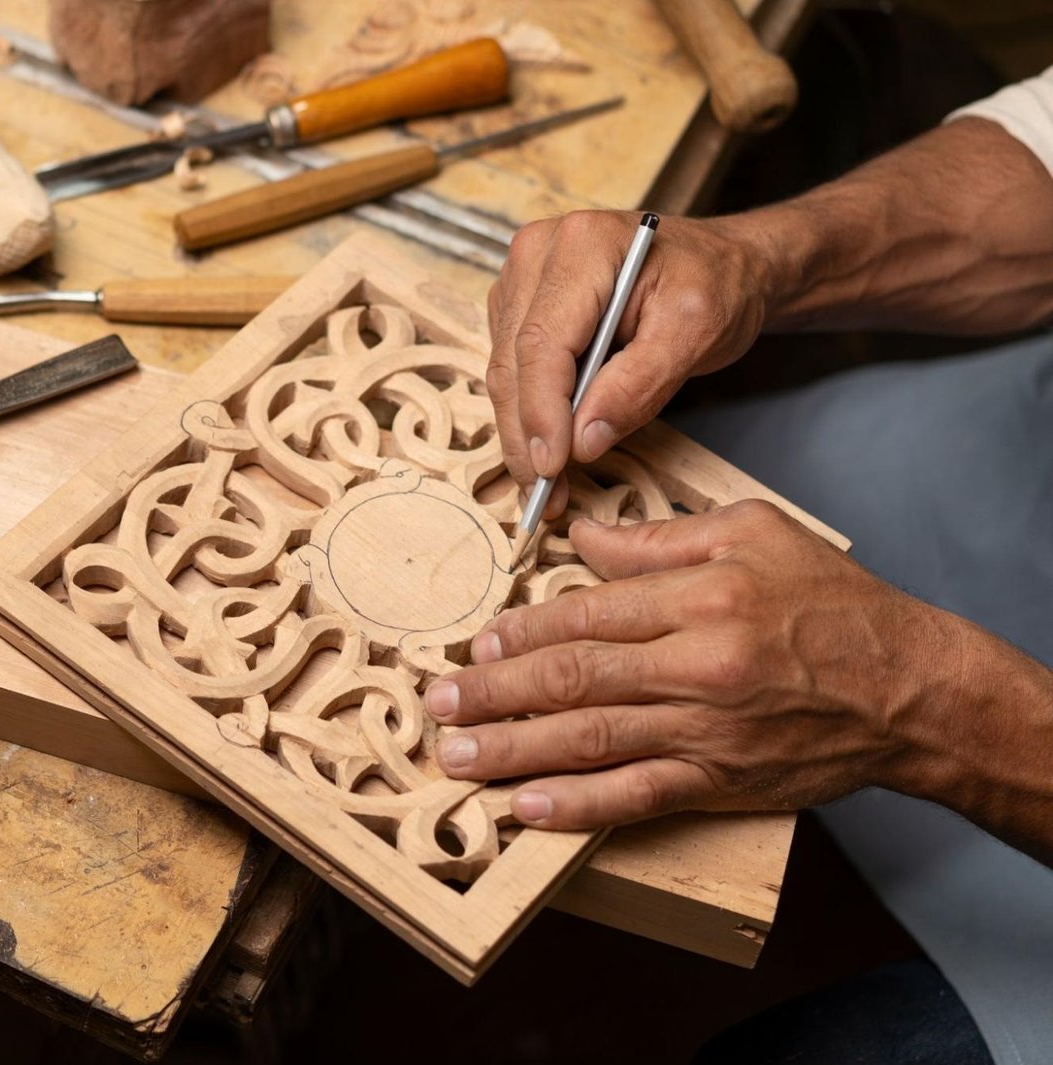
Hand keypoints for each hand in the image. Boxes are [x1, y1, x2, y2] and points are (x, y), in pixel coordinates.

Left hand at [422, 501, 965, 829]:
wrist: (910, 688)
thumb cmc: (831, 603)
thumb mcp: (753, 533)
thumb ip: (658, 538)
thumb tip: (580, 535)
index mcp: (702, 597)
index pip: (588, 614)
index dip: (523, 631)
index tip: (478, 641)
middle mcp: (698, 665)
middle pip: (575, 677)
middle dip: (495, 691)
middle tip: (438, 700)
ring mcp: (706, 730)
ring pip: (592, 740)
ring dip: (514, 749)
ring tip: (457, 755)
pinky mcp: (719, 780)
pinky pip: (636, 797)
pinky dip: (577, 806)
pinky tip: (526, 808)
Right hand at [485, 212, 779, 516]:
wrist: (722, 263)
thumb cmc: (717, 285)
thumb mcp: (697, 332)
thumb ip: (639, 385)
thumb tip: (583, 440)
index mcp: (582, 245)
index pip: (542, 342)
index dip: (541, 411)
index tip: (552, 467)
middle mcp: (538, 253)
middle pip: (512, 361)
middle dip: (527, 434)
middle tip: (546, 495)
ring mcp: (523, 279)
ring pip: (505, 371)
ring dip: (523, 432)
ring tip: (548, 483)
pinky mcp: (520, 306)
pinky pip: (512, 370)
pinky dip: (529, 414)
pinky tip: (550, 448)